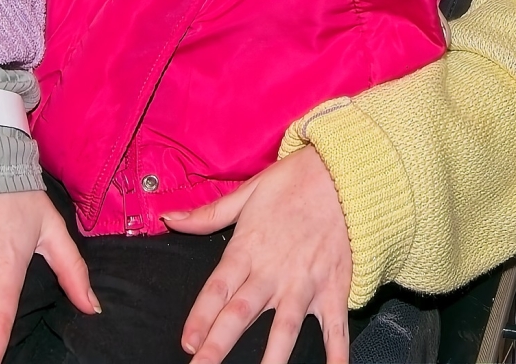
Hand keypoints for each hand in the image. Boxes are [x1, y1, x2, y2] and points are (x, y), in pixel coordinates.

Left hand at [163, 147, 351, 363]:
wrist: (346, 172)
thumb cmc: (296, 180)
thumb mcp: (249, 191)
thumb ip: (209, 214)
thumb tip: (169, 218)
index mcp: (249, 249)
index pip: (217, 289)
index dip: (200, 317)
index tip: (187, 343)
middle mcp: (274, 271)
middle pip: (241, 314)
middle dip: (218, 346)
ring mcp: (306, 282)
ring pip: (284, 328)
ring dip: (271, 358)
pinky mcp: (334, 286)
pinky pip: (335, 326)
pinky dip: (336, 353)